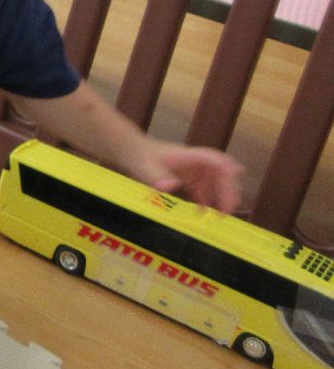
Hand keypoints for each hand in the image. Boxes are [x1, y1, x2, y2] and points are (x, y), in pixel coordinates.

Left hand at [123, 139, 244, 212]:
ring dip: (221, 197)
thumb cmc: (140, 157)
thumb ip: (158, 177)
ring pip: (215, 183)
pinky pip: (203, 190)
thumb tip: (171, 186)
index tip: (237, 174)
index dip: (226, 166)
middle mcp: (196, 162)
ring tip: (221, 216)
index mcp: (189, 155)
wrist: (133, 152)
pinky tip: (203, 214)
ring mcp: (194, 171)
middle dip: (228, 190)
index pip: (213, 158)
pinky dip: (206, 201)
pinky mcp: (189, 179)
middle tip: (228, 209)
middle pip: (220, 174)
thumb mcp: (147, 168)